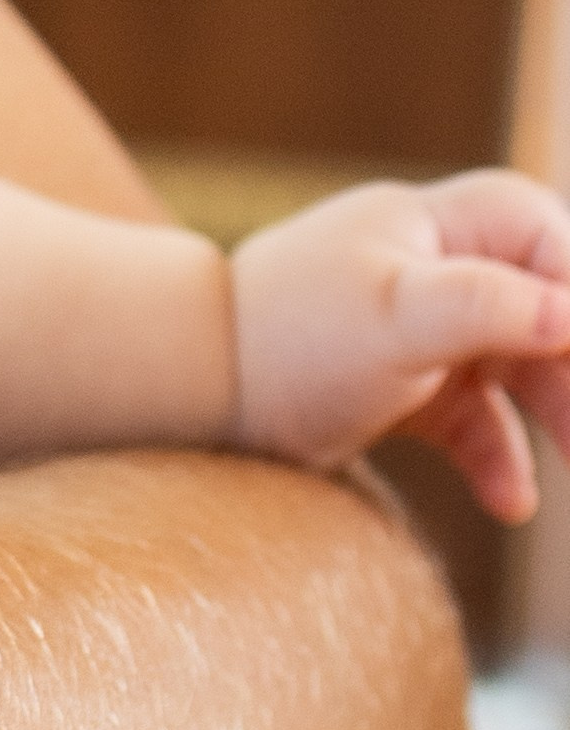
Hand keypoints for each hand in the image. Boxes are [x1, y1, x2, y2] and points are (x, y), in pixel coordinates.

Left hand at [232, 168, 569, 519]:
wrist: (195, 392)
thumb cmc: (290, 337)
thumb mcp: (395, 319)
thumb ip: (490, 306)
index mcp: (435, 226)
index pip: (544, 235)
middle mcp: (435, 270)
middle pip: (545, 307)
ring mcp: (422, 331)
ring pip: (520, 369)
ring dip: (560, 418)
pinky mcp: (406, 388)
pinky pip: (477, 422)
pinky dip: (500, 460)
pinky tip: (513, 503)